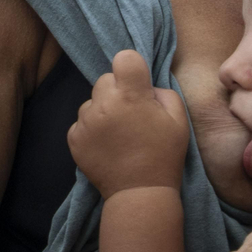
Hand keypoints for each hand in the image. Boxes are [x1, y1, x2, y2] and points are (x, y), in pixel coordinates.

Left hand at [68, 49, 190, 199]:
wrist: (140, 193)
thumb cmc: (164, 155)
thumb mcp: (178, 119)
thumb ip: (162, 92)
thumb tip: (145, 86)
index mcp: (131, 95)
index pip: (124, 58)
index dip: (132, 68)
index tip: (136, 84)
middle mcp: (104, 104)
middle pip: (105, 80)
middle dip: (117, 91)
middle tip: (129, 115)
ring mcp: (85, 122)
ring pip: (91, 102)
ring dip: (102, 111)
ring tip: (117, 135)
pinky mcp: (73, 138)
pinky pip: (81, 123)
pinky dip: (91, 130)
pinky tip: (106, 146)